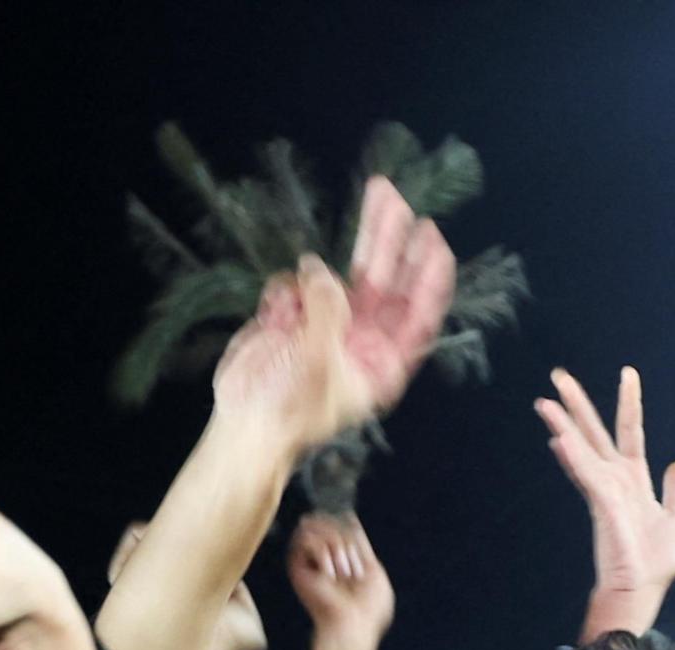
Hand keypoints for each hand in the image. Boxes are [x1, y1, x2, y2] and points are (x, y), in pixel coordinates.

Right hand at [210, 182, 459, 462]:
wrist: (242, 426)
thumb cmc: (289, 410)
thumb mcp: (317, 362)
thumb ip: (326, 312)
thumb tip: (320, 269)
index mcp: (383, 360)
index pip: (418, 312)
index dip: (428, 274)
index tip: (431, 236)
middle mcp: (361, 339)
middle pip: (387, 281)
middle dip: (391, 238)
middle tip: (396, 198)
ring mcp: (327, 325)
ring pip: (345, 272)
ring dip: (348, 248)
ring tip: (358, 213)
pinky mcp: (293, 316)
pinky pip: (297, 285)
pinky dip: (286, 291)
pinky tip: (274, 319)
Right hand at [287, 514, 393, 645]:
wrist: (352, 625)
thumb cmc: (367, 608)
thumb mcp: (374, 569)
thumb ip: (361, 544)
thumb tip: (349, 518)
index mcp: (344, 558)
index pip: (340, 526)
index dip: (345, 524)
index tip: (352, 529)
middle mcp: (326, 556)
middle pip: (332, 523)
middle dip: (347, 542)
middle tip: (351, 570)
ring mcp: (311, 560)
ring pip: (320, 528)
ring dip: (337, 549)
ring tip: (342, 573)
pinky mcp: (297, 565)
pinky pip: (307, 540)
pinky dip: (322, 554)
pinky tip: (328, 574)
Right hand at [539, 365, 674, 620]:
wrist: (642, 590)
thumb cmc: (655, 562)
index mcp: (634, 478)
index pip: (630, 431)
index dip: (629, 402)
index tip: (628, 372)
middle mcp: (615, 479)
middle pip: (593, 433)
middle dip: (577, 404)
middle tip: (558, 376)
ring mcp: (606, 490)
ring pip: (582, 449)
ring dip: (563, 425)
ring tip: (545, 402)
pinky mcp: (602, 505)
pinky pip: (586, 475)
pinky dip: (573, 457)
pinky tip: (558, 439)